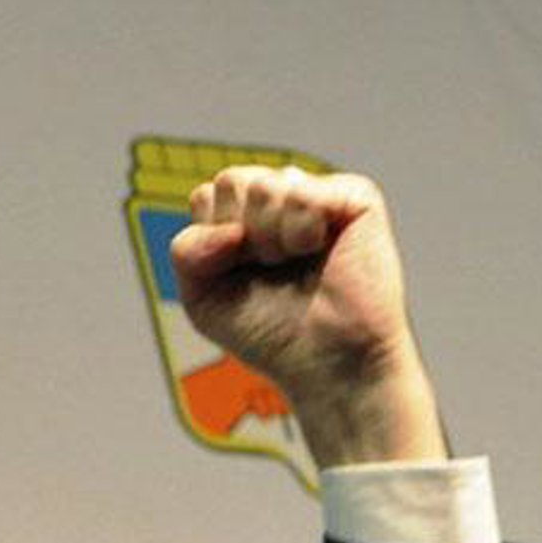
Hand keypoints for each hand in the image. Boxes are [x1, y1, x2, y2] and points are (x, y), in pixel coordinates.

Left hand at [169, 165, 445, 466]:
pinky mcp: (354, 196)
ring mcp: (317, 192)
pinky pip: (303, 193)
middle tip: (270, 269)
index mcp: (244, 215)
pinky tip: (318, 250)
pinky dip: (300, 231)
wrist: (325, 361)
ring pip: (265, 185)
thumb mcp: (202, 296)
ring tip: (296, 263)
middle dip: (241, 236)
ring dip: (270, 240)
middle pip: (233, 181)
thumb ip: (187, 251)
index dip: (212, 241)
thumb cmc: (268, 331)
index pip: (207, 196)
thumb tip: (232, 228)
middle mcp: (281, 197)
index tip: (237, 273)